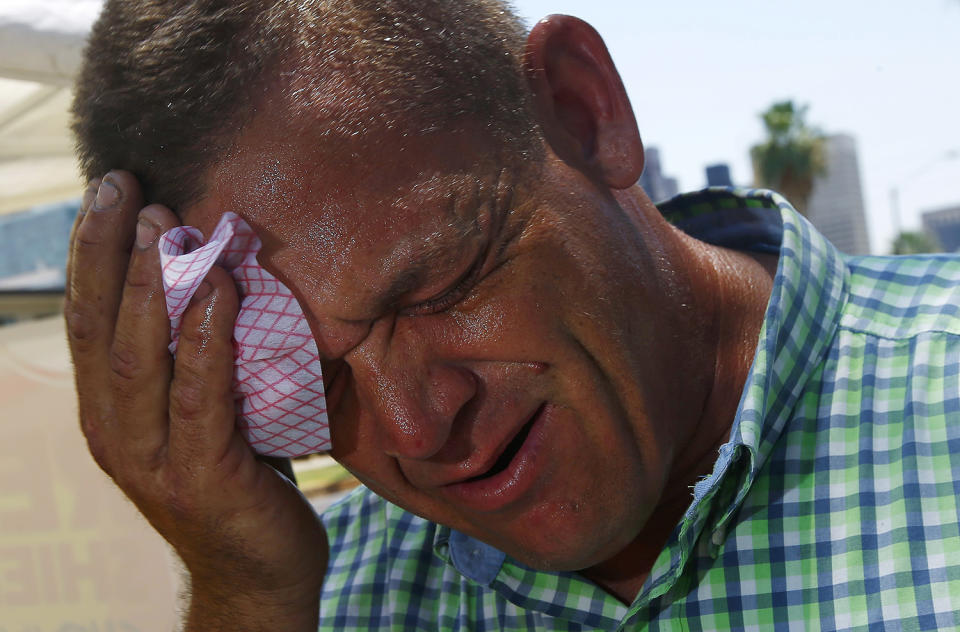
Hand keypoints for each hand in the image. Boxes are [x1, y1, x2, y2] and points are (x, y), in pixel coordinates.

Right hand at [65, 172, 326, 629]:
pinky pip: (200, 397)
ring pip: (138, 358)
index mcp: (109, 412)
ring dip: (151, 285)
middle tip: (125, 183)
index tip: (110, 188)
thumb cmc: (240, 480)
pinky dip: (205, 338)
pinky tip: (219, 290)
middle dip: (109, 250)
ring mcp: (152, 460)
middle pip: (99, 327)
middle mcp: (114, 433)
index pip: (87, 319)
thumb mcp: (203, 413)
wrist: (258, 572)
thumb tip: (212, 276)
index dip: (92, 252)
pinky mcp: (201, 478)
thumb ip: (191, 360)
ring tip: (166, 223)